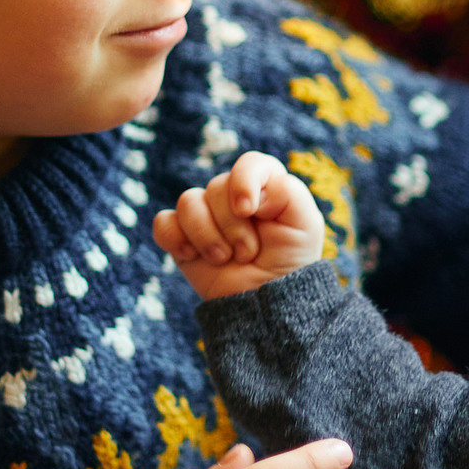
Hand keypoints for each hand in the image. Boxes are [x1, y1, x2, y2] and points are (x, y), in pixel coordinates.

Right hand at [153, 151, 327, 300]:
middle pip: (216, 187)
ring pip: (188, 202)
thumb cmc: (290, 261)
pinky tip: (192, 256)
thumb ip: (288, 193)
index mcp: (265, 186)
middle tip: (248, 253)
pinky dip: (174, 238)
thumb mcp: (305, 225)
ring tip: (224, 259)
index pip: (250, 164)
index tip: (248, 210)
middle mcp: (232, 196)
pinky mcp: (182, 238)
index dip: (244, 182)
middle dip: (232, 226)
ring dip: (207, 236)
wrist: (266, 304)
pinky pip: (164, 223)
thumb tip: (253, 191)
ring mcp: (206, 216)